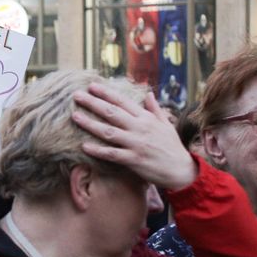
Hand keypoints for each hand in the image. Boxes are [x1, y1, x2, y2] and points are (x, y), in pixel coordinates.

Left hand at [72, 83, 196, 190]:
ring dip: (90, 124)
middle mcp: (140, 128)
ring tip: (75, 116)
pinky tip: (84, 146)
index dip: (106, 93)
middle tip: (76, 95)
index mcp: (146, 118)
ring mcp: (136, 144)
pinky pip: (112, 154)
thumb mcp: (165, 124)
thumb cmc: (172, 147)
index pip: (123, 102)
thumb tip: (148, 93)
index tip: (92, 86)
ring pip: (109, 132)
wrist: (181, 170)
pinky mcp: (133, 160)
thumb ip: (154, 108)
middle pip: (112, 113)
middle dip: (93, 103)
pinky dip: (98, 150)